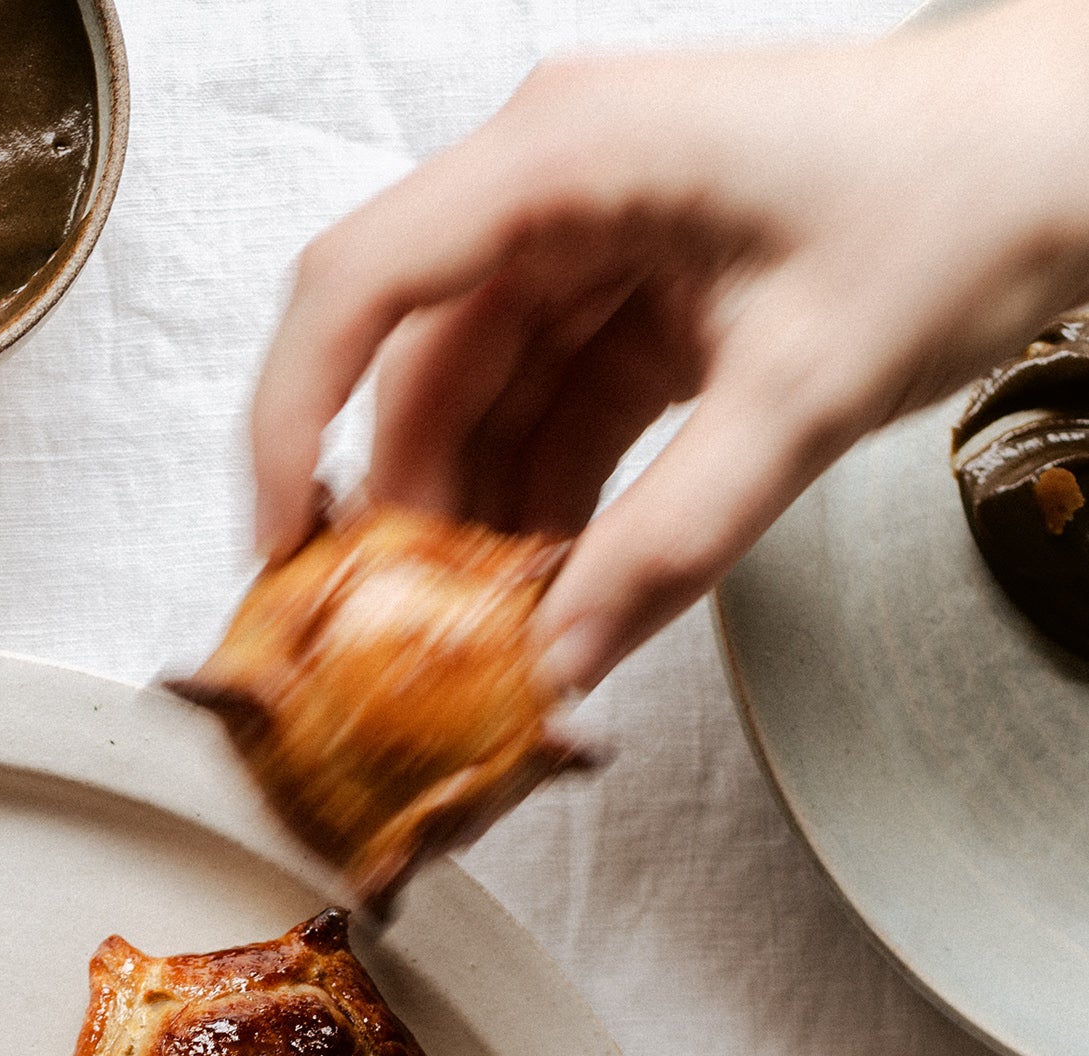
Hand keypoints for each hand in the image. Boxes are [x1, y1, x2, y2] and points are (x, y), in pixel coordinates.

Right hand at [251, 0, 1088, 690]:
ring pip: (473, 407)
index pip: (357, 289)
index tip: (282, 554)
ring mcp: (590, 242)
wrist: (1071, 153)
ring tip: (483, 644)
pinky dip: (542, 510)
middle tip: (398, 650)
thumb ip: (668, 546)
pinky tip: (550, 595)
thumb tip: (555, 666)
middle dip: (399, 516)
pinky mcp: (633, 295)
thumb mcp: (805, 395)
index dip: (288, 427)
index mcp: (565, 158)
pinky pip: (547, 418)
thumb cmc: (961, 198)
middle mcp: (553, 188)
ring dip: (474, 528)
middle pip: (408, 369)